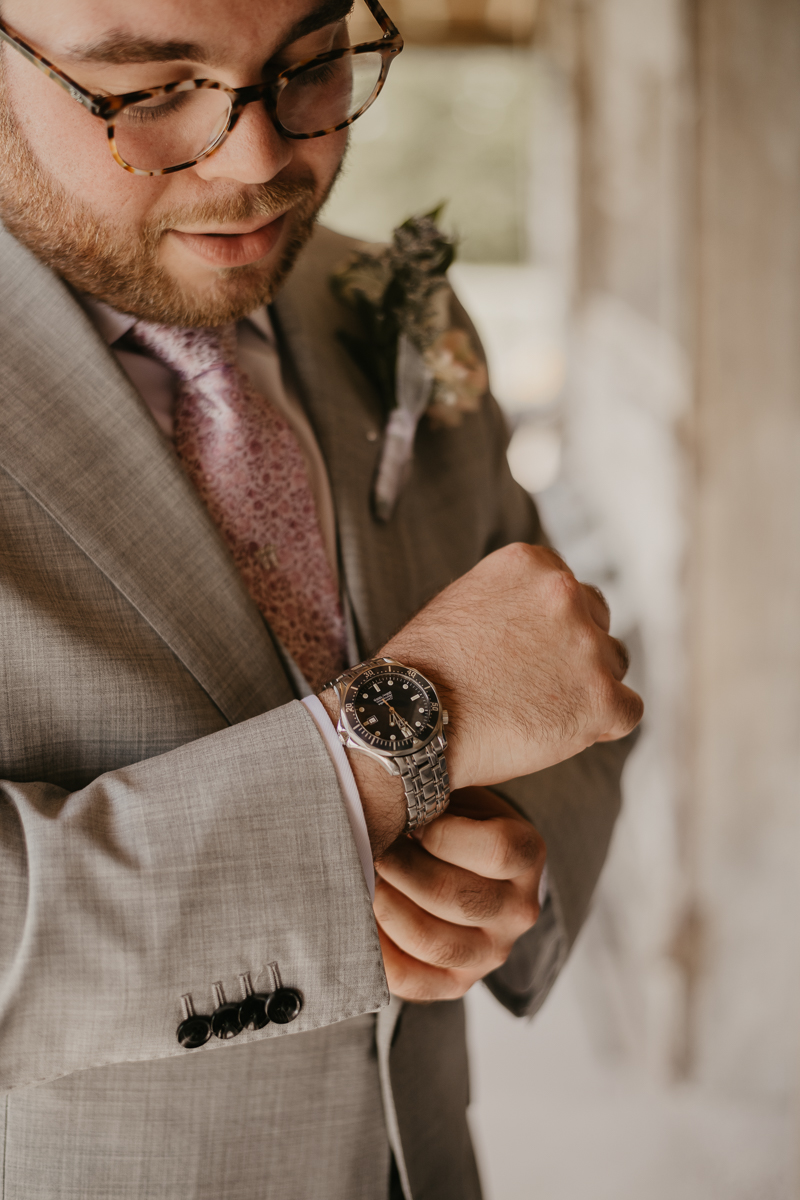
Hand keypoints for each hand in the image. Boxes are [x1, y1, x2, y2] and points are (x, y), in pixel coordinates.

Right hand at [320, 542, 641, 856]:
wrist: (409, 721)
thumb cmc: (424, 670)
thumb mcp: (465, 602)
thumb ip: (514, 599)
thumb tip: (545, 619)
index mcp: (532, 563)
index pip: (568, 590)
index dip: (550, 627)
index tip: (526, 653)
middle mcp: (566, 594)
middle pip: (597, 623)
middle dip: (573, 652)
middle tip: (531, 686)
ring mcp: (588, 647)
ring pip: (612, 665)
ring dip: (585, 687)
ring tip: (535, 711)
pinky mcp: (602, 699)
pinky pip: (627, 710)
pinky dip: (601, 724)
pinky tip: (559, 732)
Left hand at [374, 788, 545, 1000]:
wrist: (457, 859)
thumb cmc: (448, 816)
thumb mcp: (456, 791)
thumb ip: (436, 788)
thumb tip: (389, 785)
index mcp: (528, 855)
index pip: (498, 850)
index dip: (443, 835)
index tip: (410, 820)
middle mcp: (519, 910)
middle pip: (459, 898)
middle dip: (402, 870)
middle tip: (372, 847)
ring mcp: (491, 952)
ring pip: (434, 942)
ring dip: (387, 907)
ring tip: (366, 879)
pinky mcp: (458, 982)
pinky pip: (413, 981)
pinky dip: (378, 953)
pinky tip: (359, 921)